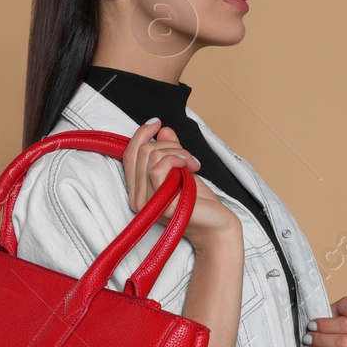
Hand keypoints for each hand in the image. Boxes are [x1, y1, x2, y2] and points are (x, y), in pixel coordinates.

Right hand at [123, 120, 240, 251]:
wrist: (216, 223)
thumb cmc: (200, 201)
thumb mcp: (182, 169)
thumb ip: (170, 150)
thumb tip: (163, 130)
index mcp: (139, 190)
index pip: (130, 154)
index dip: (141, 134)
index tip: (157, 122)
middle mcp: (138, 198)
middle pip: (141, 151)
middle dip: (168, 144)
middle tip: (186, 155)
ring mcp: (147, 203)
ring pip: (151, 156)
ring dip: (177, 151)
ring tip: (191, 163)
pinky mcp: (160, 204)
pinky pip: (158, 169)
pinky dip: (176, 159)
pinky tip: (189, 165)